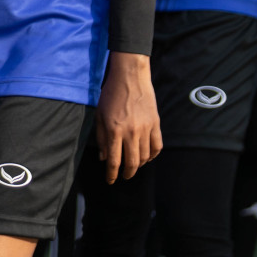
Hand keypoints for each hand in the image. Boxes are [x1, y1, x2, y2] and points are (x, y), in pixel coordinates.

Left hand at [95, 52, 161, 182]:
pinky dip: (153, 155)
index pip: (114, 160)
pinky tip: (147, 156)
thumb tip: (104, 158)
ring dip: (140, 165)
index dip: (112, 174)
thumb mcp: (100, 115)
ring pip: (146, 157)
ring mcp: (145, 128)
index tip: (111, 180)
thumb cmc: (111, 94)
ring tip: (134, 165)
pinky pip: (157, 146)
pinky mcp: (156, 124)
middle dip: (127, 173)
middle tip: (123, 176)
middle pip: (132, 163)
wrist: (130, 76)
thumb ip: (102, 138)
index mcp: (114, 130)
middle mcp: (131, 132)